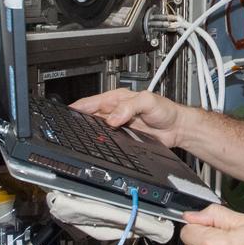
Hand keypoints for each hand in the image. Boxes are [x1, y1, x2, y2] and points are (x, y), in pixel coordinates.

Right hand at [70, 88, 184, 147]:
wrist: (176, 128)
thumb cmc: (165, 110)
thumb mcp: (147, 101)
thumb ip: (130, 107)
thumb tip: (112, 118)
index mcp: (117, 98)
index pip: (92, 102)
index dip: (78, 107)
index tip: (66, 112)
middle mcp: (115, 111)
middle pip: (91, 116)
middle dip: (79, 121)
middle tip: (68, 129)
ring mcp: (118, 125)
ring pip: (97, 129)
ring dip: (89, 133)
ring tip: (77, 138)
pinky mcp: (123, 137)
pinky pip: (107, 140)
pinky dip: (100, 142)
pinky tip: (96, 146)